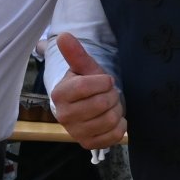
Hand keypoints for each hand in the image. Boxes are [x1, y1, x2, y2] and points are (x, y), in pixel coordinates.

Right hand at [50, 32, 126, 149]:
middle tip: (108, 94)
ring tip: (110, 105)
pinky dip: (119, 125)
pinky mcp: (88, 144)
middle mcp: (63, 115)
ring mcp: (75, 132)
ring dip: (116, 110)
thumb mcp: (84, 68)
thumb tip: (64, 35)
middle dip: (111, 95)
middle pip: (101, 104)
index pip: (86, 86)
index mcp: (59, 94)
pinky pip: (114, 135)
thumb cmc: (87, 84)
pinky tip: (112, 119)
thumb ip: (76, 53)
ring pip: (109, 119)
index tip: (105, 80)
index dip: (103, 81)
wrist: (86, 106)